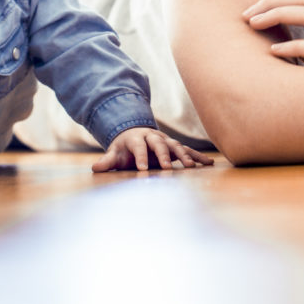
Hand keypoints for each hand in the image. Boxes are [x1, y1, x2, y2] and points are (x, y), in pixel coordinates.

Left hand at [92, 127, 212, 171]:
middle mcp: (152, 137)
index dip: (140, 157)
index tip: (142, 170)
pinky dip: (198, 156)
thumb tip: (95, 168)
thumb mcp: (115, 153)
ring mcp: (165, 140)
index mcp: (136, 138)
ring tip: (191, 167)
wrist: (136, 134)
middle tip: (166, 168)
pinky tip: (209, 163)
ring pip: (176, 145)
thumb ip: (107, 160)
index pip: (138, 147)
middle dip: (163, 155)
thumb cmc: (124, 148)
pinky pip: (188, 150)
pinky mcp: (174, 146)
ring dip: (184, 155)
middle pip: (158, 144)